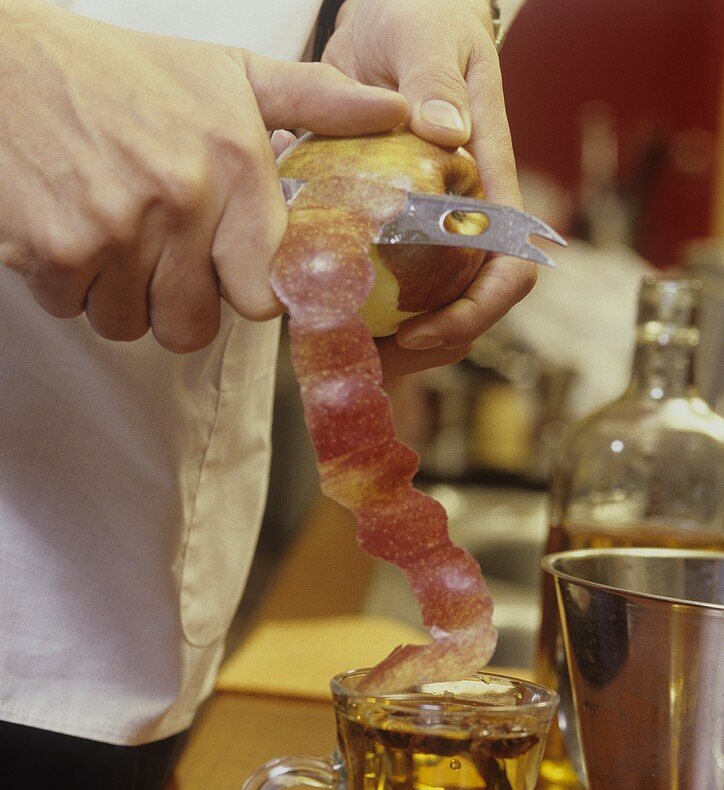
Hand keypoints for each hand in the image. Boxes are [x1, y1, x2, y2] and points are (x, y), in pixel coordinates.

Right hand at [0, 0, 405, 350]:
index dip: (242, 292)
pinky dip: (68, 285)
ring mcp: (116, 229)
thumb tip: (400, 115)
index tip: (225, 271)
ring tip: (110, 232)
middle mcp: (182, 199)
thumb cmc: (123, 73)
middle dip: (176, 302)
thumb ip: (316, 103)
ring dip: (120, 295)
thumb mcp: (229, 73)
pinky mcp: (56, 250)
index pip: (264, 295)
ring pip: (131, 325)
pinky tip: (68, 229)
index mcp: (233, 163)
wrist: (5, 61)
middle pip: (195, 327)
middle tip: (158, 253)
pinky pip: (75, 311)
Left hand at [323, 0, 536, 372]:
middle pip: (466, 306)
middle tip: (367, 361)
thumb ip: (436, 78)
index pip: (507, 268)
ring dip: (390, 340)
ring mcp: (430, 226)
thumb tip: (444, 133)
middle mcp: (465, 214)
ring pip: (427, 305)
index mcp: (489, 180)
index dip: (473, 313)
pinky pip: (385, 280)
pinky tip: (320, 315)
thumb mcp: (426, 36)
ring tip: (342, 353)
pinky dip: (359, 306)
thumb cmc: (421, 15)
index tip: (421, 332)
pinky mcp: (394, 226)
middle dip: (426, 347)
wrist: (391, 13)